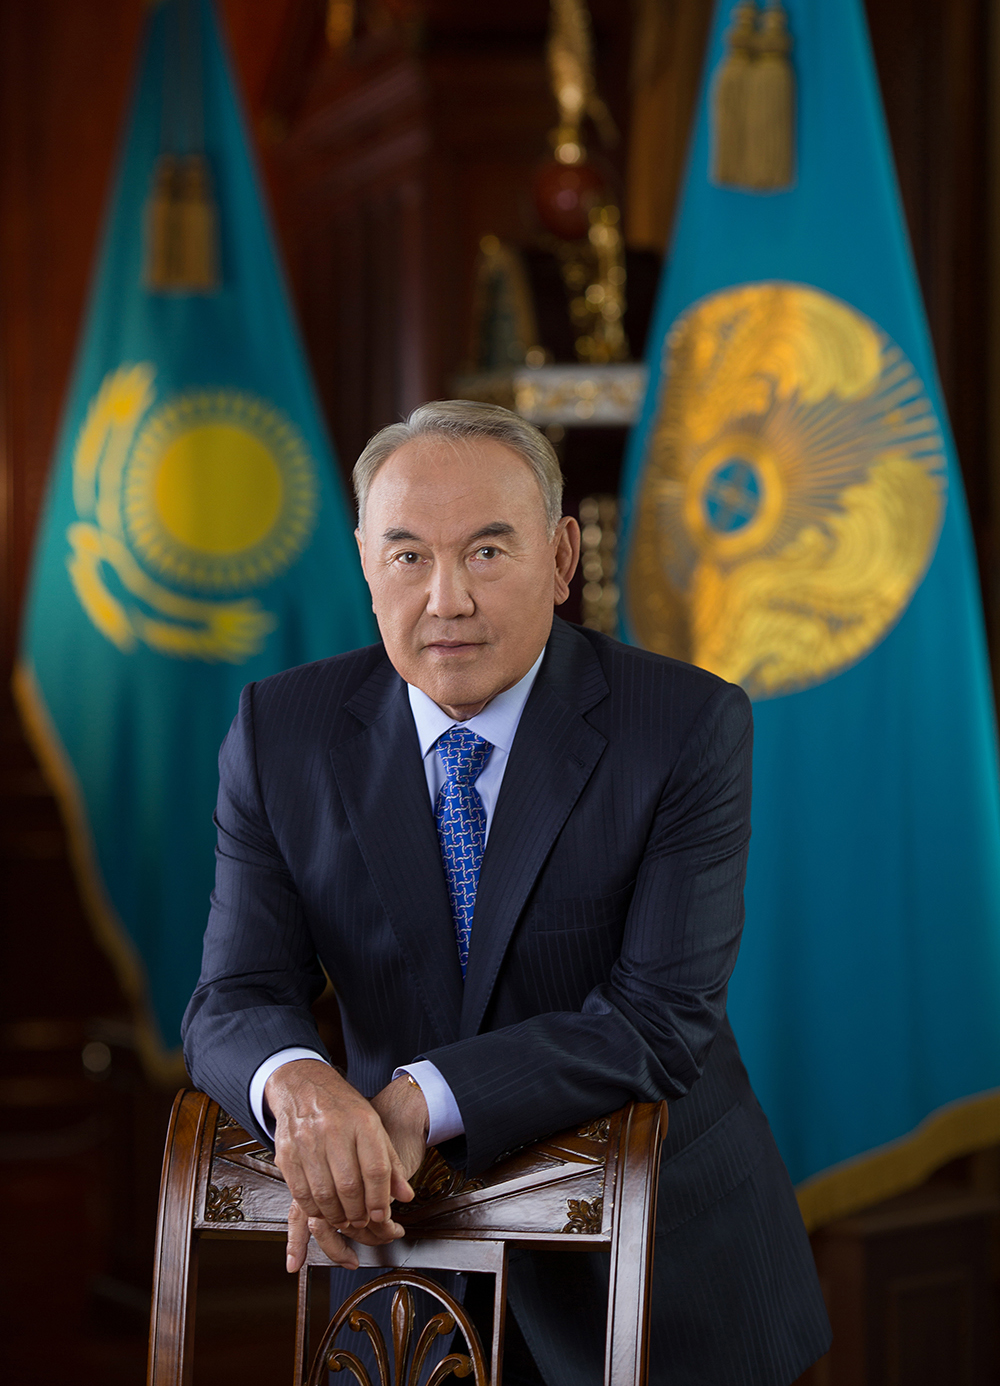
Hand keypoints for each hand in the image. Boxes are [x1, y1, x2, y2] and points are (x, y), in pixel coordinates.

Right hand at [266, 1060, 424, 1271]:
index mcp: (362, 1121)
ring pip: (324, 1194)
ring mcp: (307, 1142)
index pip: (376, 1169)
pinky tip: (324, 1211)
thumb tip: (405, 1197)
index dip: (380, 1199)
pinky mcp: (286, 1154)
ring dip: (337, 1216)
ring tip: (346, 1219)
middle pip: (349, 1186)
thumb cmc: (343, 1109)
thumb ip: (390, 1162)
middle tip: (363, 1221)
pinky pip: (301, 1193)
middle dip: (358, 1212)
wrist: (303, 1085)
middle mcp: (333, 1130)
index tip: (382, 1216)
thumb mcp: (373, 1125)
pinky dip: (315, 1210)